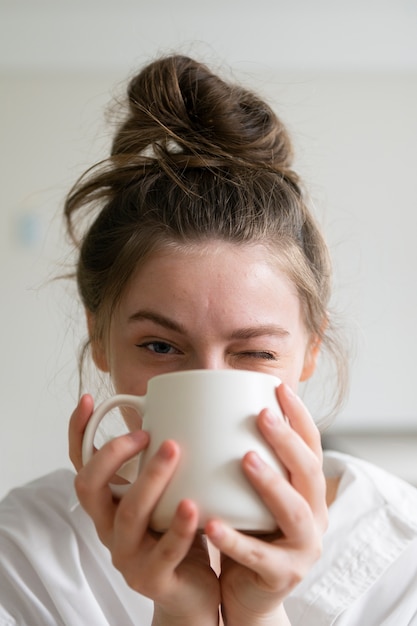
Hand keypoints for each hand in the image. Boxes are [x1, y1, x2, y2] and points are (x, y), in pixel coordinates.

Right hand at [69, 396, 219, 625]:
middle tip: (146, 431)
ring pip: (129, 514)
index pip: (80, 465)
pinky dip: (178, 527)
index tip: (87, 399)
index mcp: (108, 504)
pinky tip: (193, 505)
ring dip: (150, 478)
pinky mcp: (153, 578)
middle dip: (113, 453)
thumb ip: (161, 459)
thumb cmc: (177, 532)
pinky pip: (164, 551)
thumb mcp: (164, 493)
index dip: (78, 432)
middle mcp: (108, 527)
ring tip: (173, 449)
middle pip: (91, 487)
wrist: (192, 593)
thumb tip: (180, 404)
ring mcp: (127, 555)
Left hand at [205, 383, 326, 625]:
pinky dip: (234, 539)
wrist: (248, 591)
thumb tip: (213, 406)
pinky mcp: (283, 575)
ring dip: (272, 483)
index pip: (311, 445)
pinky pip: (258, 556)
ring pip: (294, 512)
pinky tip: (212, 523)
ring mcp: (303, 547)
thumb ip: (242, 455)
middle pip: (308, 472)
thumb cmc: (246, 528)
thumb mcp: (249, 491)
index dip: (299, 416)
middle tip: (262, 415)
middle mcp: (314, 514)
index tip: (279, 388)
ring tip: (246, 460)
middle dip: (287, 441)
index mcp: (307, 489)